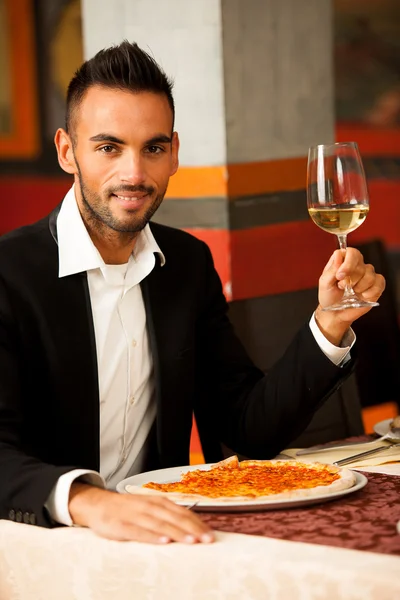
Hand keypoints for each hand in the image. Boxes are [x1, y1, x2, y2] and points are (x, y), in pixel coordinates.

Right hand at [69, 482, 213, 543]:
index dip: (197, 523)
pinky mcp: (121, 525)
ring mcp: (135, 515)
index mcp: (157, 502)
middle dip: (193, 529)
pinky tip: (163, 542)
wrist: (98, 504)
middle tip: (207, 539)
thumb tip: (191, 527)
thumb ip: (167, 515)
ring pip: (160, 524)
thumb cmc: (127, 509)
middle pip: (174, 518)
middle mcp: (149, 506)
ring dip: (177, 533)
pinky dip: (152, 536)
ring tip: (192, 541)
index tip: (210, 533)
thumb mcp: (149, 507)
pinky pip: (139, 532)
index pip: (182, 512)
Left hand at [315, 248, 385, 344]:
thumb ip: (332, 269)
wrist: (335, 313)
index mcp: (343, 261)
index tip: (340, 276)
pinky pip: (379, 282)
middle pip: (361, 264)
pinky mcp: (376, 286)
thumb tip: (339, 255)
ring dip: (359, 286)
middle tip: (342, 287)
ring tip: (352, 292)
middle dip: (351, 278)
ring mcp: (367, 275)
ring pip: (370, 274)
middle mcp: (356, 266)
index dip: (347, 263)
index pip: (351, 252)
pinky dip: (370, 292)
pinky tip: (362, 296)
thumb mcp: (324, 283)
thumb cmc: (329, 296)